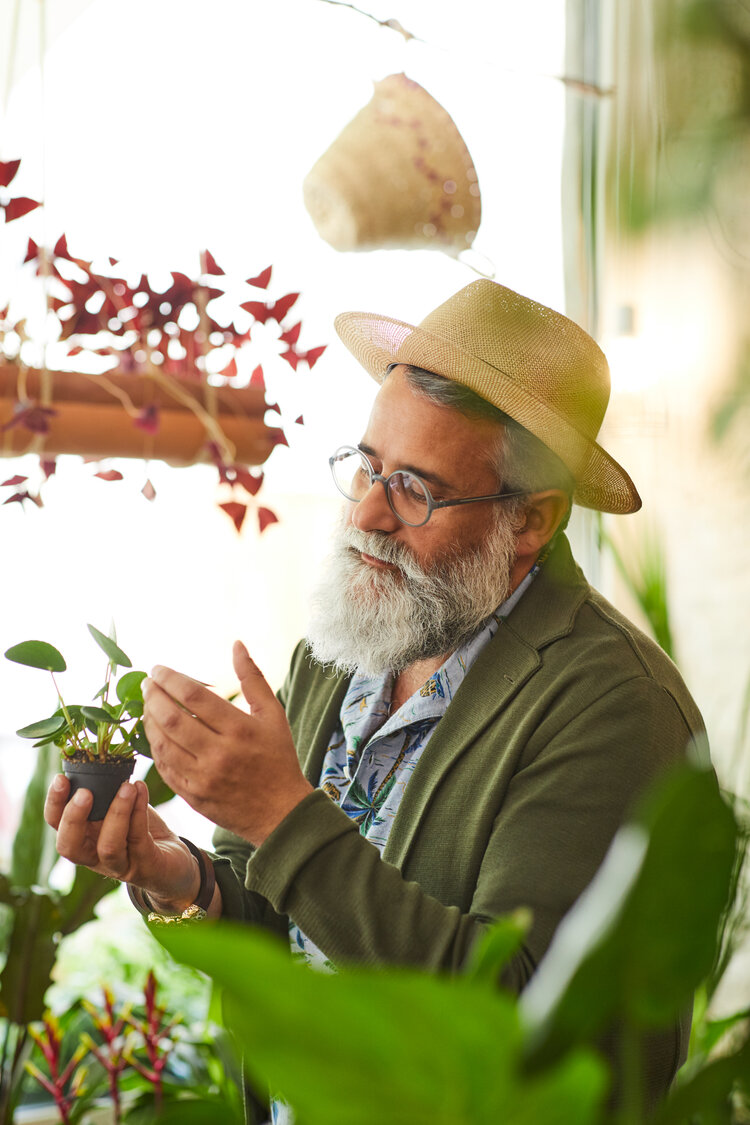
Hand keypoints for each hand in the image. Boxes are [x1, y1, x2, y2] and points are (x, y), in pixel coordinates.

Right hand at [44, 776, 200, 908]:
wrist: (173, 864)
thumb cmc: (141, 832)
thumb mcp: (120, 810)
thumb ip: (108, 793)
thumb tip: (103, 761)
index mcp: (83, 839)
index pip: (56, 826)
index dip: (54, 804)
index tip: (61, 778)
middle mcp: (95, 856)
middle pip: (69, 846)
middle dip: (73, 818)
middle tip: (85, 792)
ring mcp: (120, 865)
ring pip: (109, 846)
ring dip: (116, 813)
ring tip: (126, 786)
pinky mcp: (145, 865)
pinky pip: (139, 838)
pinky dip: (139, 812)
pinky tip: (142, 789)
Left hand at [142, 640, 312, 845]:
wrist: (281, 813)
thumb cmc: (278, 758)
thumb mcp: (273, 715)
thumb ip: (253, 678)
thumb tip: (236, 644)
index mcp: (240, 729)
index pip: (194, 696)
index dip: (170, 679)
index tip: (158, 669)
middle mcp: (219, 754)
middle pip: (172, 718)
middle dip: (153, 696)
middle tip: (147, 683)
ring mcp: (203, 778)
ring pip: (163, 744)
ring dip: (149, 720)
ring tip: (147, 705)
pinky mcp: (193, 796)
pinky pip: (164, 768)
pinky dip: (155, 748)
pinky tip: (154, 733)